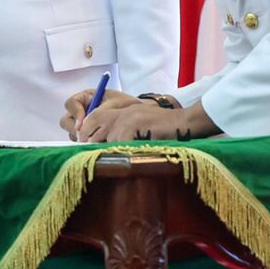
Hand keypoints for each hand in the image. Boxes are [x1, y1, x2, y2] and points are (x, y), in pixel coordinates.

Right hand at [60, 87, 139, 138]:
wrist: (138, 114)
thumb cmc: (126, 104)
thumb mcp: (115, 103)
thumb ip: (99, 112)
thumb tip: (84, 124)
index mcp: (86, 97)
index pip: (71, 103)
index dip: (75, 112)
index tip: (83, 121)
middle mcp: (81, 110)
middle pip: (66, 120)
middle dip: (74, 128)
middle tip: (85, 135)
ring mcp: (83, 124)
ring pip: (71, 132)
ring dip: (79, 137)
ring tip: (94, 139)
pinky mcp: (87, 135)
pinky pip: (79, 141)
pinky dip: (85, 143)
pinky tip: (97, 143)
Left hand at [77, 100, 219, 142]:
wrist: (185, 123)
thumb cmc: (166, 130)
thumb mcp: (141, 127)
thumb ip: (123, 132)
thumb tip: (104, 148)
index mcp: (123, 110)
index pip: (95, 115)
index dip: (86, 129)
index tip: (83, 144)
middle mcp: (124, 111)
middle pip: (97, 124)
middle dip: (93, 141)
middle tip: (91, 155)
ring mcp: (130, 116)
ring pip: (109, 137)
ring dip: (111, 149)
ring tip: (114, 158)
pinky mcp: (136, 123)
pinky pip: (122, 141)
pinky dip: (123, 150)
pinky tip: (128, 155)